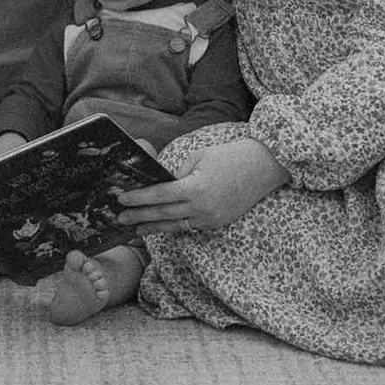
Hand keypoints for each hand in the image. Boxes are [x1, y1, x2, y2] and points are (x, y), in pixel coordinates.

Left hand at [119, 137, 286, 236]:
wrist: (264, 166)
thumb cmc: (230, 156)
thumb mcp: (199, 157)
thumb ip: (178, 174)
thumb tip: (161, 185)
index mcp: (195, 189)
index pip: (159, 196)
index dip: (138, 198)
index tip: (121, 199)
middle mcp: (201, 208)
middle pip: (163, 215)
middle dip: (139, 216)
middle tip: (120, 218)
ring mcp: (211, 219)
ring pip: (176, 226)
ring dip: (154, 227)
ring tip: (136, 229)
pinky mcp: (218, 223)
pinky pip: (191, 226)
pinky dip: (174, 226)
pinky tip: (161, 225)